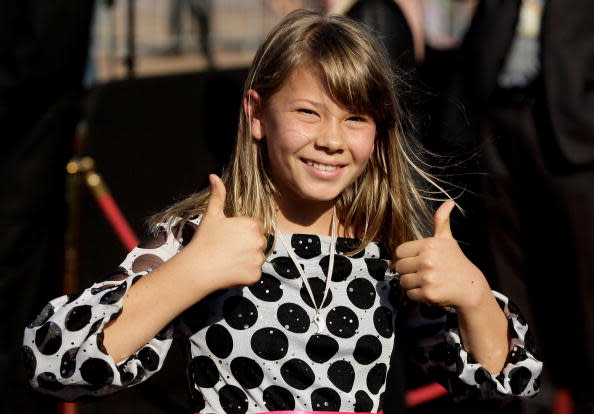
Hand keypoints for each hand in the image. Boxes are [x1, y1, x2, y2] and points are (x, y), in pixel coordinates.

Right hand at [183, 174, 266, 290]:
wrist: (198, 268)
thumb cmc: (205, 240)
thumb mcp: (212, 215)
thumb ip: (218, 195)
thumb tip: (214, 176)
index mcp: (252, 225)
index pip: (256, 227)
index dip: (243, 232)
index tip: (230, 237)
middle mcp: (259, 241)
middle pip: (259, 242)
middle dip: (248, 245)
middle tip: (229, 249)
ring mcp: (258, 259)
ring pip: (257, 258)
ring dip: (247, 260)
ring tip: (229, 260)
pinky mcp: (256, 275)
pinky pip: (254, 273)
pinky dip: (245, 273)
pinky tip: (231, 271)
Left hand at [395, 200, 490, 309]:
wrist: (470, 287)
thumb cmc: (456, 262)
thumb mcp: (448, 240)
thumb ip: (442, 220)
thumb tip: (449, 202)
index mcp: (429, 245)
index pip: (400, 251)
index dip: (407, 257)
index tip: (418, 259)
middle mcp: (427, 261)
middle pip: (399, 267)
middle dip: (409, 270)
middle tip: (424, 271)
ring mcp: (428, 278)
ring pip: (403, 281)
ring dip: (412, 283)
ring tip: (427, 280)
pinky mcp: (428, 294)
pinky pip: (410, 294)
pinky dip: (418, 295)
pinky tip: (431, 289)